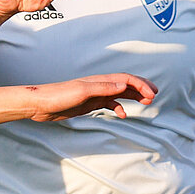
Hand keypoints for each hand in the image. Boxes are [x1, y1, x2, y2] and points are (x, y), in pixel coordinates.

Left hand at [27, 73, 157, 121]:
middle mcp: (98, 85)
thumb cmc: (57, 96)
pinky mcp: (88, 103)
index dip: (140, 85)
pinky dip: (118, 107)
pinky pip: (108, 104)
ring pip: (119, 93)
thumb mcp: (81, 92)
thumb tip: (122, 85)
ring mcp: (94, 94)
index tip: (151, 94)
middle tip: (154, 95)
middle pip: (125, 84)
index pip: (125, 80)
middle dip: (141, 88)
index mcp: (99, 81)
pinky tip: (121, 114)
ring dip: (133, 96)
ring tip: (146, 102)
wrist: (40, 104)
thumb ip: (102, 88)